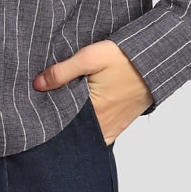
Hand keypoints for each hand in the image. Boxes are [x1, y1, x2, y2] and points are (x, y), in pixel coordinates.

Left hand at [33, 40, 153, 143]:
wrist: (154, 61)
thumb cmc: (125, 58)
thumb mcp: (90, 57)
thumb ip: (62, 72)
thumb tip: (37, 85)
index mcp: (93, 112)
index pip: (60, 121)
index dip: (47, 113)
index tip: (36, 105)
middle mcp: (101, 127)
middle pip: (71, 129)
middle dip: (57, 119)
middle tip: (45, 106)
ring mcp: (111, 129)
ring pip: (83, 132)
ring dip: (72, 123)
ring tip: (61, 108)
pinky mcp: (118, 126)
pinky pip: (96, 134)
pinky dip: (85, 128)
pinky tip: (78, 115)